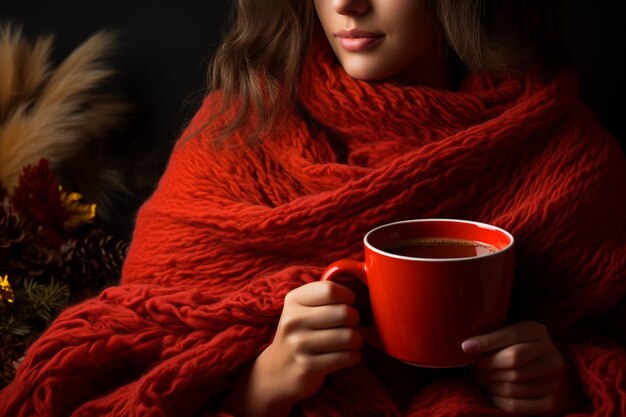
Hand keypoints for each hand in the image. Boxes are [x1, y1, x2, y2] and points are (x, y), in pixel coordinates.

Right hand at [223, 281, 362, 416]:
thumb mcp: (301, 309)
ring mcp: (299, 344)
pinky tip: (346, 356)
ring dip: (357, 340)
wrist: (276, 371)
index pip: (331, 290)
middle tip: (350, 325)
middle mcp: (293, 320)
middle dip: (355, 320)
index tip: (347, 304)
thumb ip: (324, 295)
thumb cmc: (299, 334)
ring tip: (350, 342)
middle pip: (344, 313)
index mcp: (293, 300)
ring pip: (349, 336)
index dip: (348, 297)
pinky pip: (347, 357)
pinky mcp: (308, 366)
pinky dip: (354, 356)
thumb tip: (363, 285)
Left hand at [462, 321, 582, 415]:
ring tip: (483, 381)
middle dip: (486, 367)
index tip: (466, 347)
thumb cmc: (524, 352)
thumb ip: (496, 337)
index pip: (511, 335)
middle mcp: (551, 355)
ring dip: (490, 385)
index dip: (487, 341)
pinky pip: (515, 405)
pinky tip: (494, 394)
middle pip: (512, 361)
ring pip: (511, 385)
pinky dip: (498, 400)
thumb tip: (467, 346)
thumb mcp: (515, 337)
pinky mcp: (552, 403)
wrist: (561, 377)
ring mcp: (555, 381)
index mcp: (538, 332)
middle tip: (475, 371)